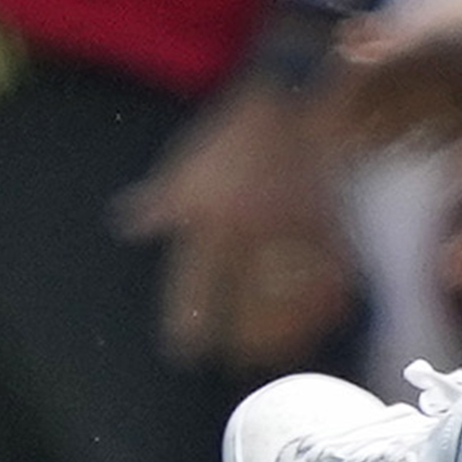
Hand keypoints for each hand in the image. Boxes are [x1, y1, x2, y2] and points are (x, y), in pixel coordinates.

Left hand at [115, 72, 356, 369]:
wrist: (301, 94)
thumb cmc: (236, 131)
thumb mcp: (188, 160)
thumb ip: (161, 200)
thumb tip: (127, 226)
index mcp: (212, 219)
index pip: (196, 286)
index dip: (189, 325)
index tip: (185, 354)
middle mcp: (254, 235)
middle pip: (246, 305)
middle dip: (239, 341)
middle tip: (234, 367)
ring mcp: (298, 235)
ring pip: (291, 300)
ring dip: (283, 337)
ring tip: (274, 359)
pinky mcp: (334, 229)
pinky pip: (332, 280)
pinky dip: (326, 309)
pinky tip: (322, 327)